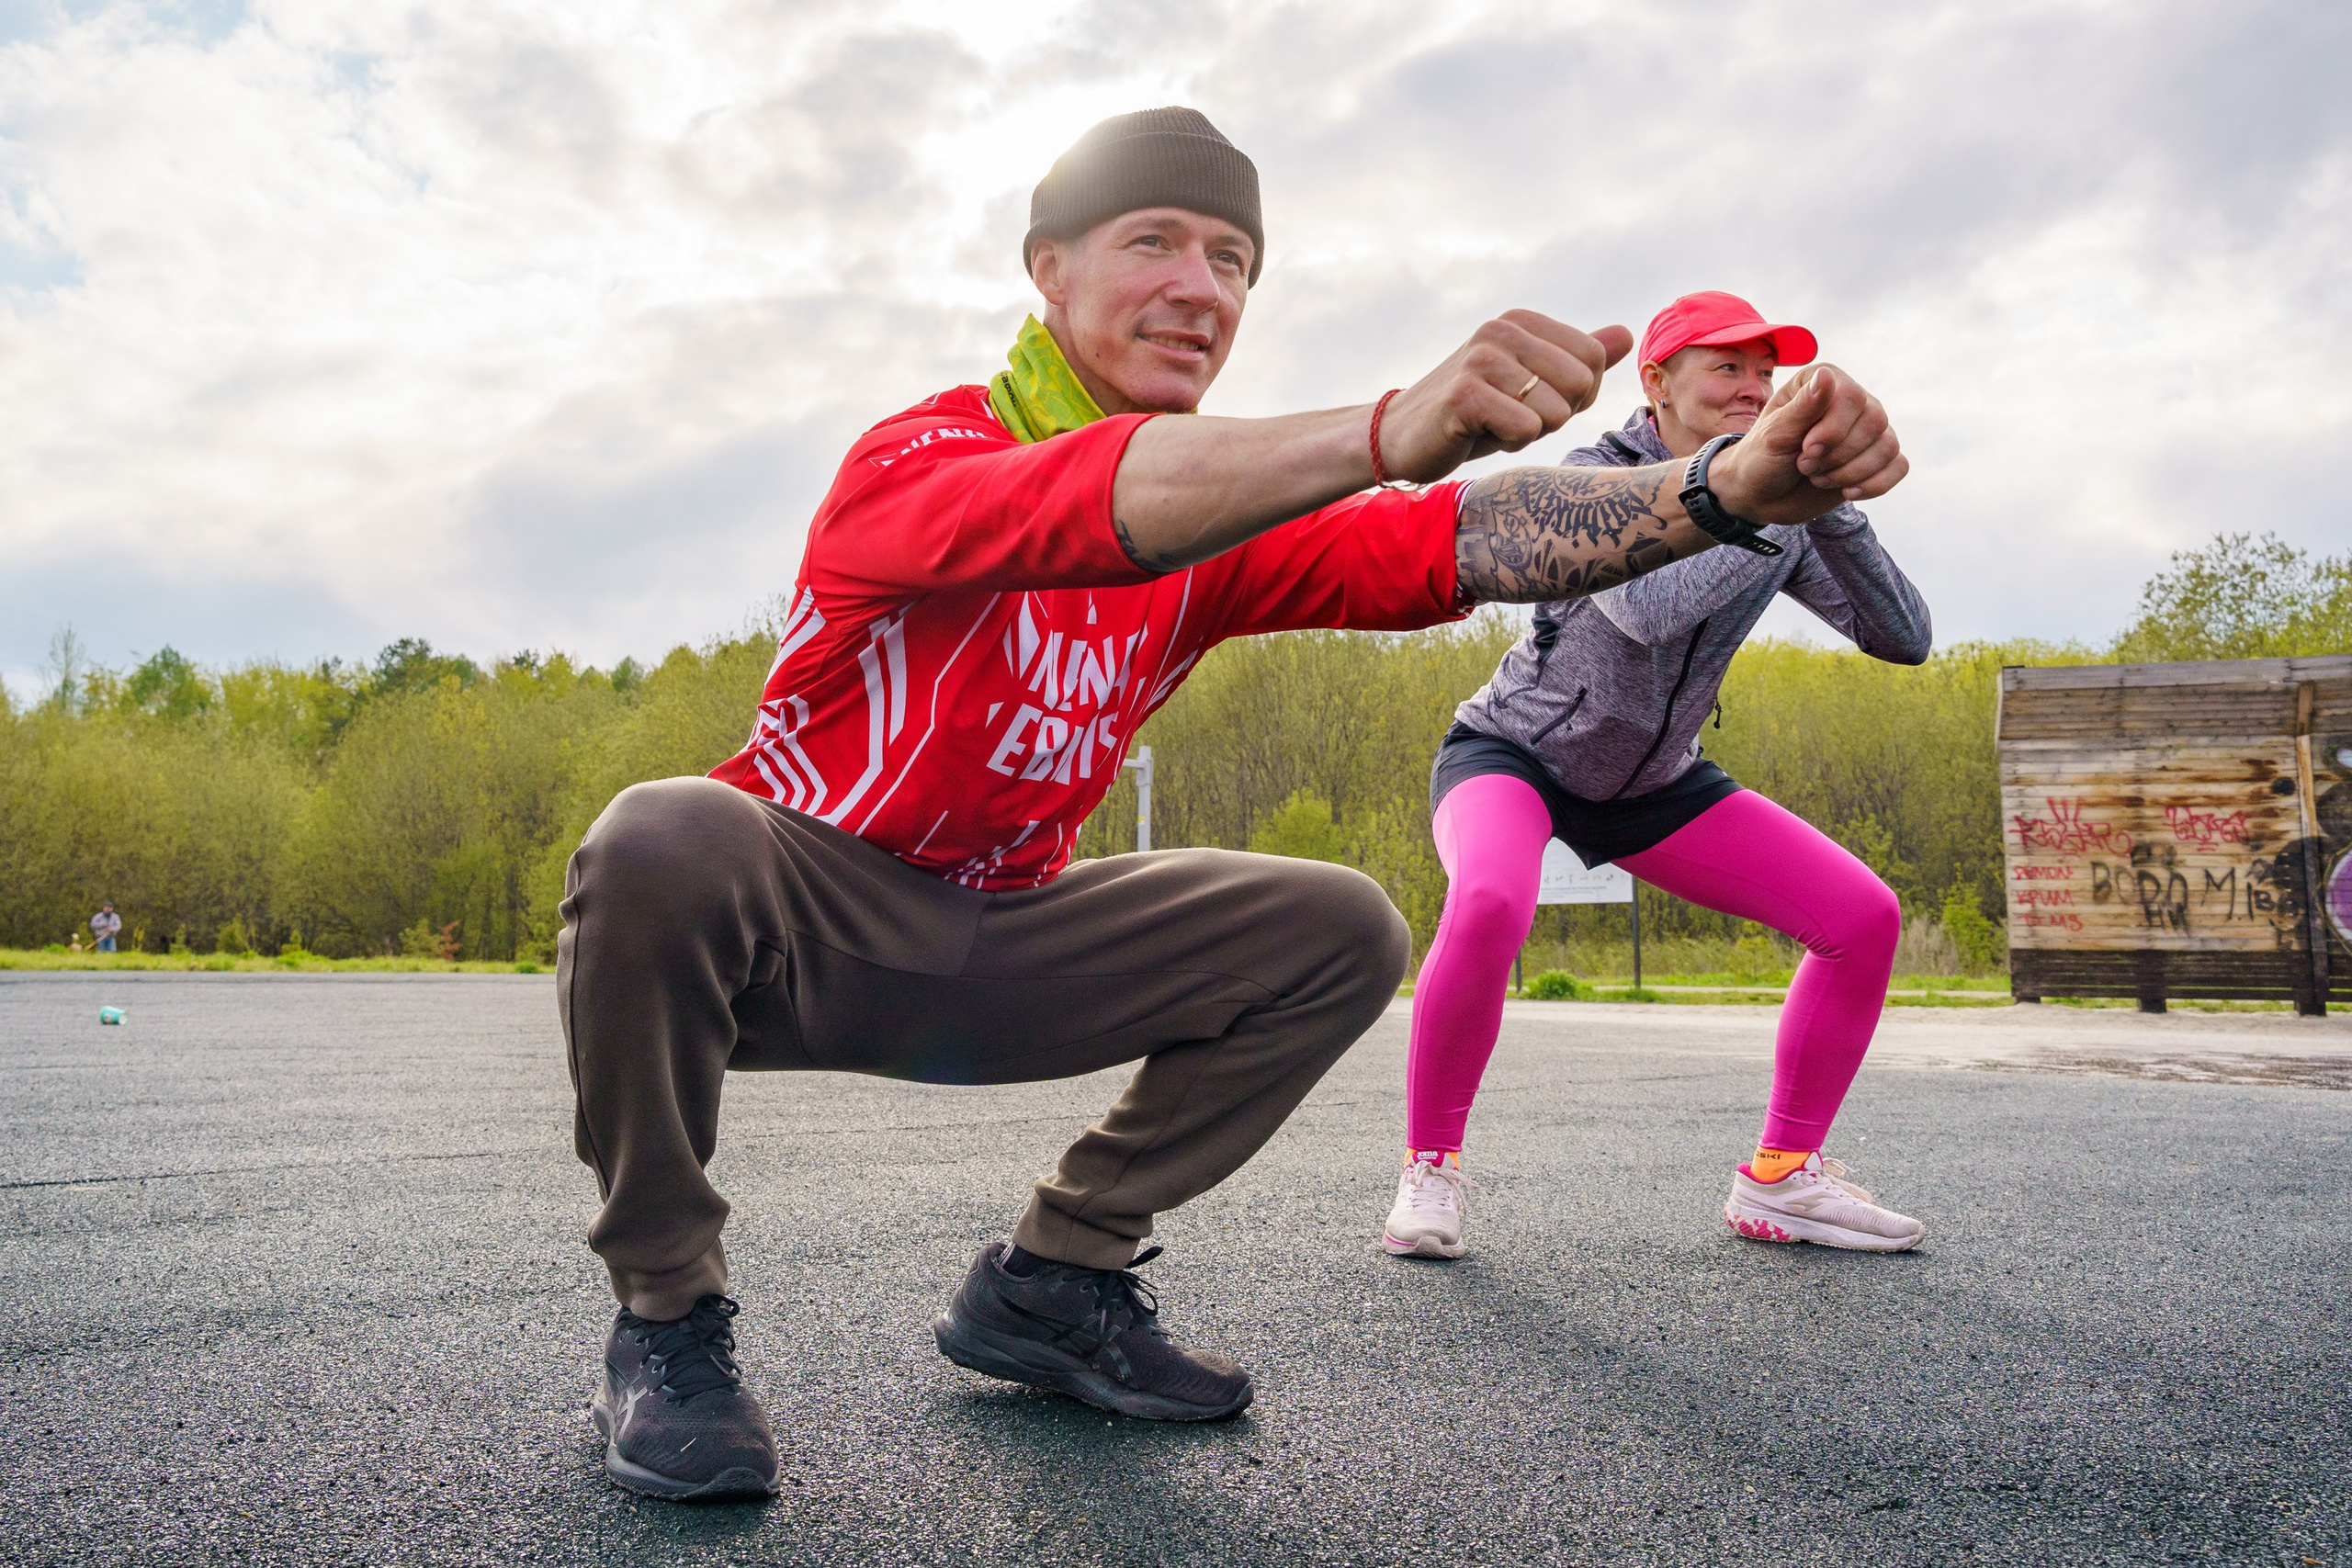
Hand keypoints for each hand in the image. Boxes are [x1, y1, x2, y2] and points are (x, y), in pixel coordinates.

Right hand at [1375, 312, 1632, 483]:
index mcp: (1521, 321)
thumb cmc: (1475, 413)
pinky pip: (1526, 429)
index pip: (1593, 359)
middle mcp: (1501, 329)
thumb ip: (1578, 358)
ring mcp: (1481, 358)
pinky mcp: (1465, 394)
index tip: (1533, 401)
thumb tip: (1626, 333)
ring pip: (1556, 412)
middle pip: (1580, 384)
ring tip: (1492, 424)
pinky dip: (1510, 443)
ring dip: (1530, 432)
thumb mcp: (1532, 382)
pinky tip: (1478, 434)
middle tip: (1511, 416)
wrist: (1403, 437)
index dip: (1576, 395)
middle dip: (1556, 414)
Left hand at [1706, 365, 1906, 526]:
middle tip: (1805, 465)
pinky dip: (1875, 484)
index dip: (1833, 429)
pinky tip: (1847, 492)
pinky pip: (1899, 466)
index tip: (1805, 449)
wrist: (1760, 495)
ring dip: (1850, 472)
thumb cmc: (1761, 458)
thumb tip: (1827, 376)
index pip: (1852, 397)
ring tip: (1818, 477)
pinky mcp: (1875, 459)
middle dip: (1838, 455)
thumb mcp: (1775, 434)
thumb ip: (1803, 407)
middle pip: (1875, 422)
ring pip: (1888, 447)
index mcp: (1825, 382)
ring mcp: (1866, 431)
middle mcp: (1853, 401)